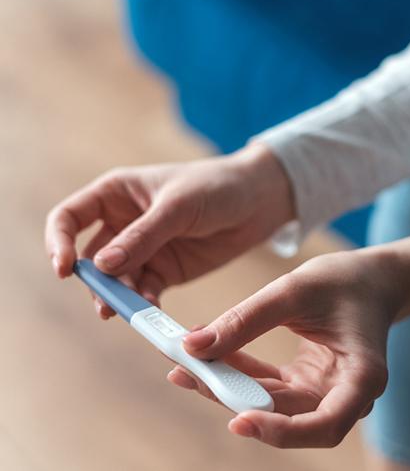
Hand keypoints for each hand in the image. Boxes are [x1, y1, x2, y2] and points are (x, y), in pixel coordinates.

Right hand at [45, 144, 293, 317]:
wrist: (260, 201)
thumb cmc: (217, 187)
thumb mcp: (178, 206)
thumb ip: (142, 236)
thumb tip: (102, 266)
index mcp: (115, 193)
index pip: (69, 218)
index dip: (59, 242)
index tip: (65, 268)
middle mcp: (123, 222)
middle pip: (91, 257)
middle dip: (95, 282)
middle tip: (106, 304)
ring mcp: (143, 249)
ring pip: (116, 280)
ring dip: (118, 297)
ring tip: (129, 312)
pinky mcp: (165, 270)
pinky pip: (144, 291)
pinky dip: (144, 302)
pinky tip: (152, 309)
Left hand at [169, 222, 409, 447]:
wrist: (371, 278)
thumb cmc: (347, 280)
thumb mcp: (296, 290)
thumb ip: (246, 320)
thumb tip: (193, 346)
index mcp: (362, 377)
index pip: (326, 425)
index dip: (283, 432)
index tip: (240, 421)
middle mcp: (345, 395)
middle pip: (287, 416)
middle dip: (233, 398)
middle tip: (188, 374)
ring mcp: (324, 393)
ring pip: (269, 404)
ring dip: (227, 386)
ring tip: (185, 365)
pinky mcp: (306, 384)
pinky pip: (266, 387)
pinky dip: (237, 373)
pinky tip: (206, 356)